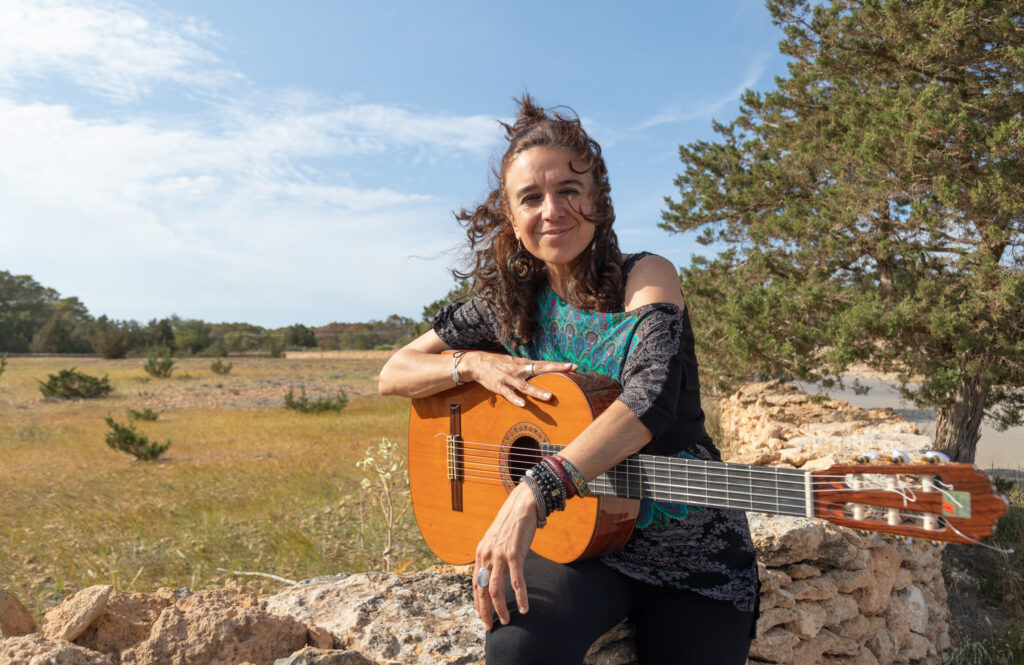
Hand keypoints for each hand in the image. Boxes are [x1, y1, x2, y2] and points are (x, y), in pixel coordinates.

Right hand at [462, 352, 575, 406]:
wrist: (477, 363)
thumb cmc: (499, 364)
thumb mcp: (515, 363)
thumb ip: (528, 368)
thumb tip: (543, 370)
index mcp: (523, 364)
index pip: (544, 364)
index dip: (558, 365)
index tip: (573, 366)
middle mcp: (518, 369)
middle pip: (540, 369)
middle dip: (556, 369)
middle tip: (570, 369)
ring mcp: (508, 378)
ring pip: (525, 385)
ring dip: (538, 391)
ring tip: (550, 397)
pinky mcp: (499, 386)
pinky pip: (508, 394)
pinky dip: (516, 399)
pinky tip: (523, 404)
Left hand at [473, 482, 537, 628]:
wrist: (522, 505)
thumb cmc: (510, 523)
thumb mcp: (495, 540)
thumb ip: (492, 555)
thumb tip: (493, 571)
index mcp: (481, 553)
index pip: (475, 584)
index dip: (477, 602)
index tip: (482, 616)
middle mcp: (487, 556)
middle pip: (482, 590)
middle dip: (484, 611)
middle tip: (490, 627)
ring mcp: (500, 556)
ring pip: (495, 590)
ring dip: (500, 609)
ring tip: (506, 621)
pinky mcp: (515, 555)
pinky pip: (516, 581)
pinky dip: (520, 597)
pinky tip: (524, 608)